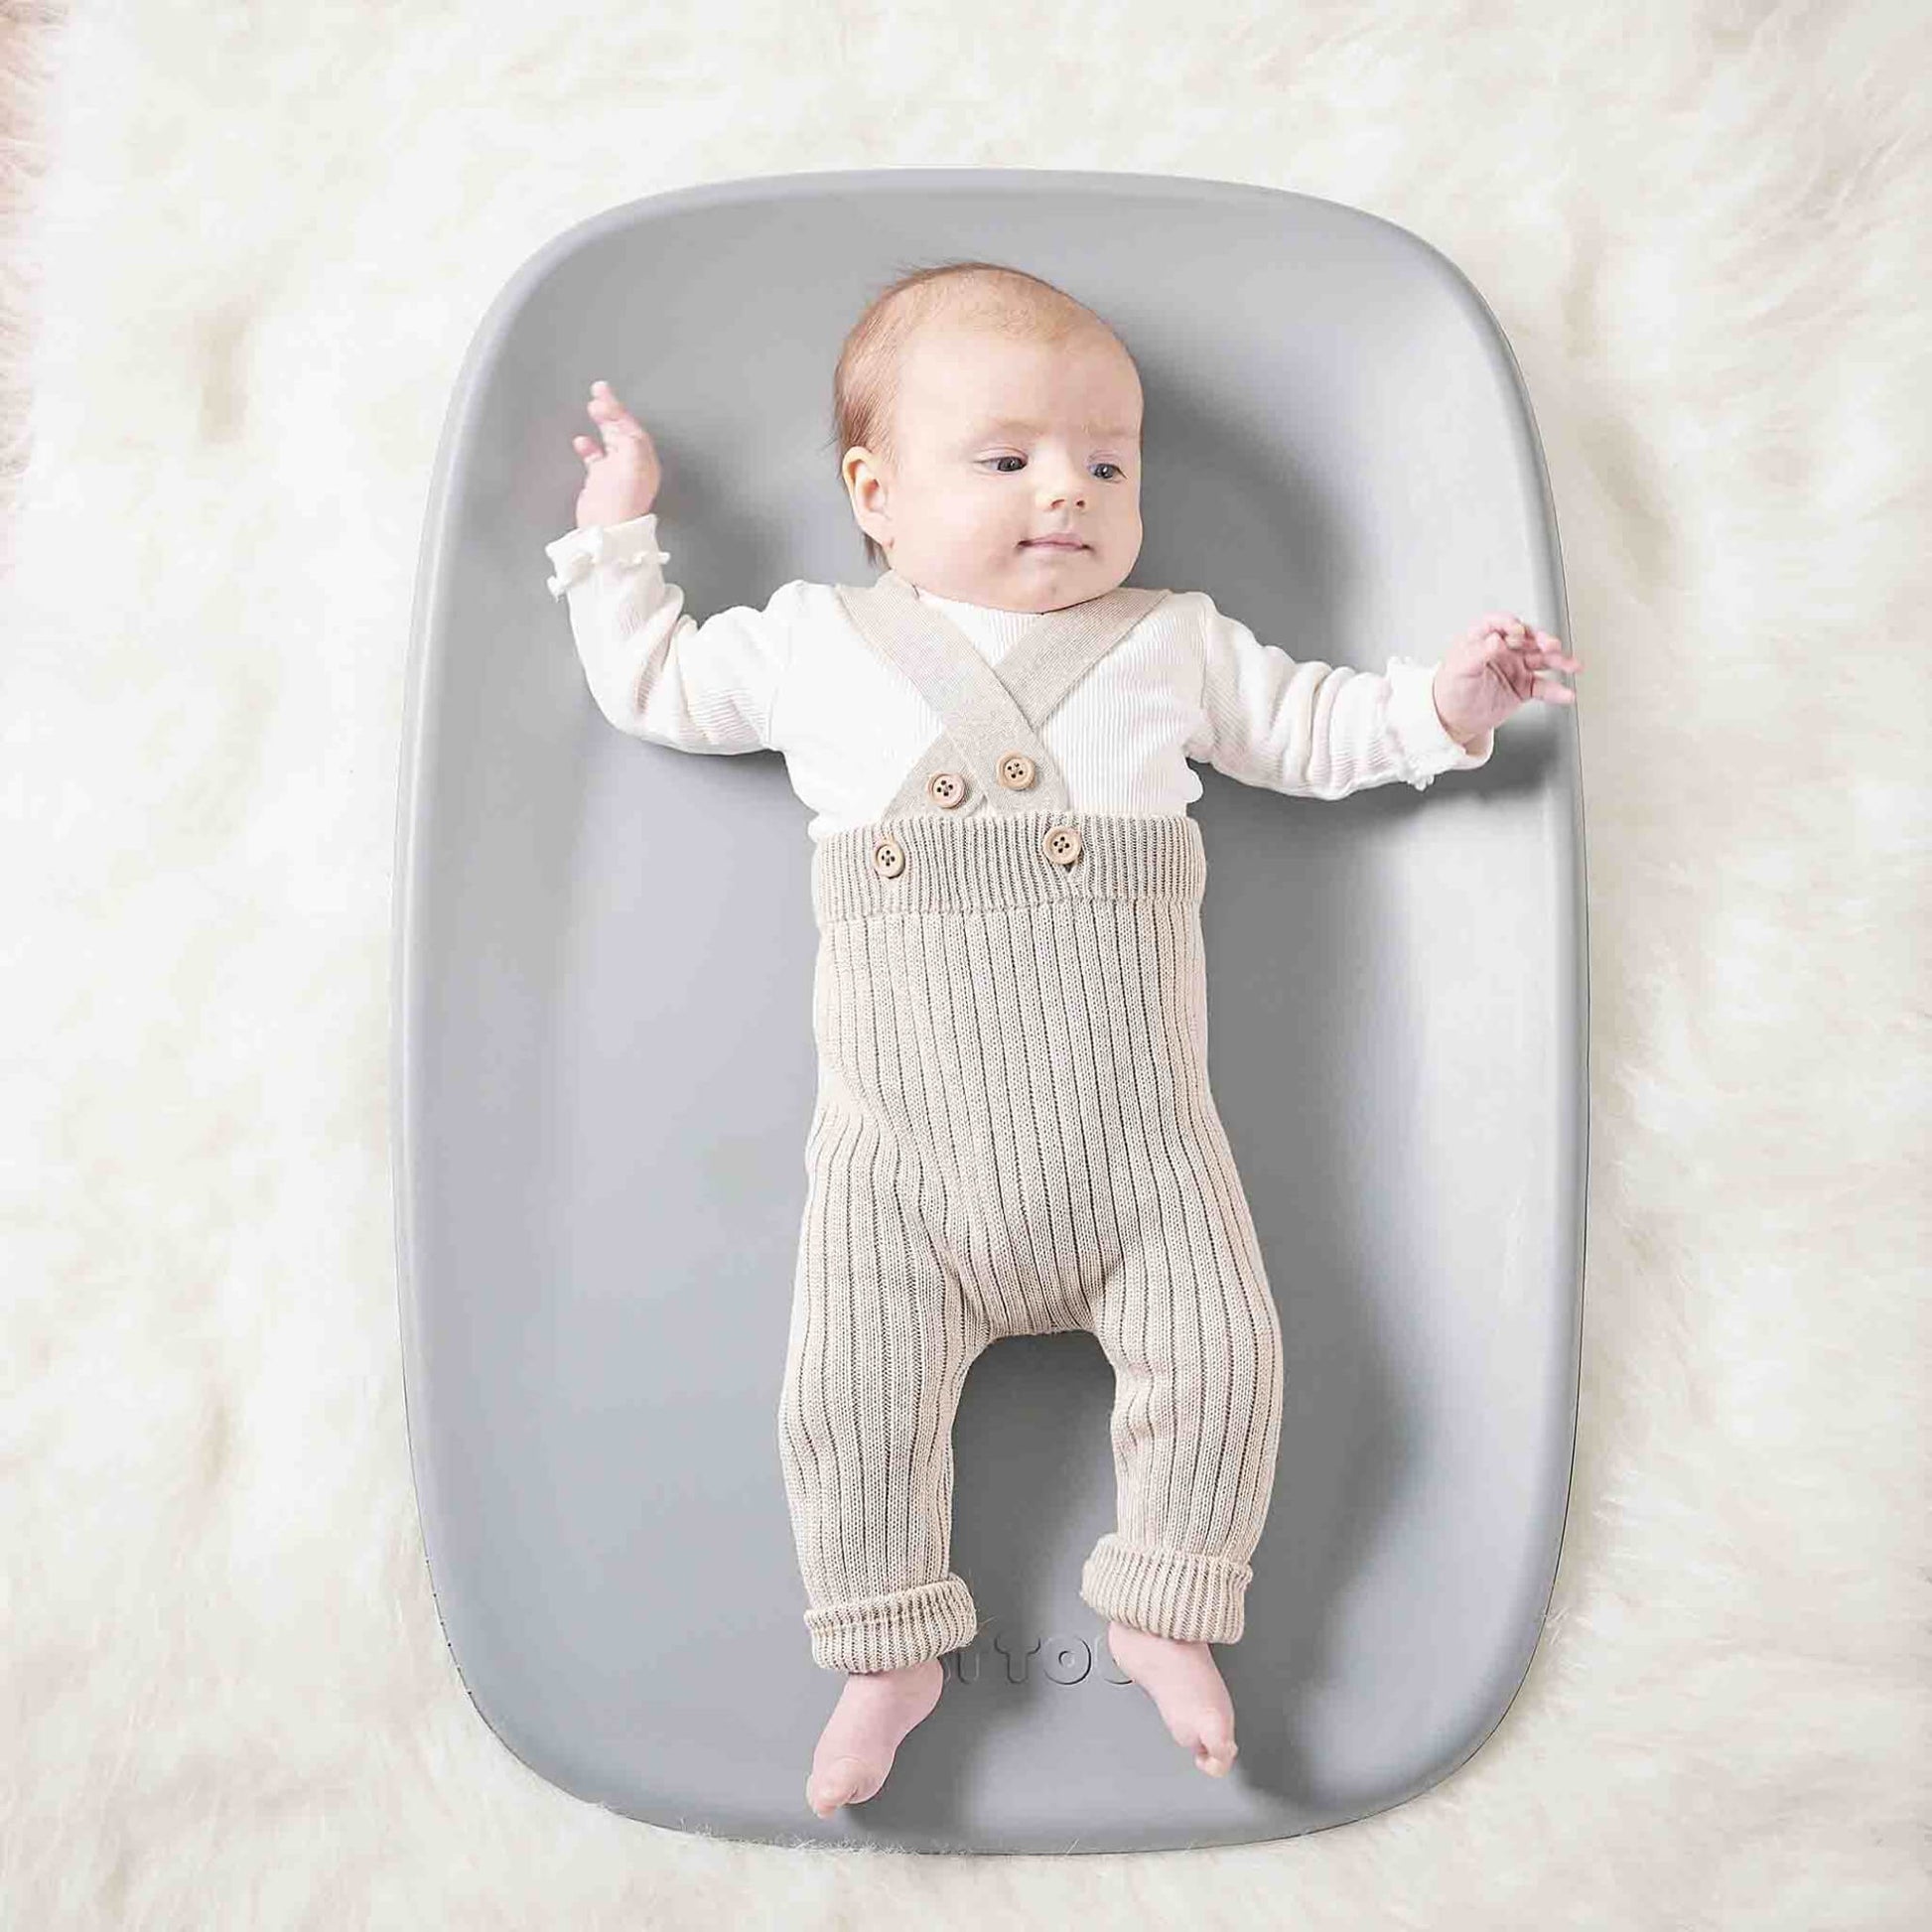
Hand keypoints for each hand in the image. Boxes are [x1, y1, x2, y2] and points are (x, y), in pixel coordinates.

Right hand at [571, 379, 662, 528]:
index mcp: (644, 460)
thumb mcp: (632, 463)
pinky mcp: (601, 481)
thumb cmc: (621, 502)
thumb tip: (620, 426)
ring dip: (601, 422)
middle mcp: (633, 465)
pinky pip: (595, 456)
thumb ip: (629, 441)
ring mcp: (616, 473)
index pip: (632, 427)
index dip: (618, 410)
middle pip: (622, 429)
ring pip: (609, 438)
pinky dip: (589, 446)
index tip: (605, 394)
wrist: (605, 528)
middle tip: (598, 392)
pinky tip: (581, 440)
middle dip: (610, 410)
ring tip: (592, 406)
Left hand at [1432, 611, 1581, 746]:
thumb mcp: (1459, 669)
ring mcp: (1515, 667)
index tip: (1518, 631)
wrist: (1453, 720)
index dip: (1511, 625)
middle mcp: (1503, 650)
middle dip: (1541, 640)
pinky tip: (1566, 693)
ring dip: (1558, 661)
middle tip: (1551, 645)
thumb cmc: (1449, 691)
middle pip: (1527, 639)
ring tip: (1572, 665)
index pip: (1500, 624)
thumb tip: (1496, 639)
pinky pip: (1543, 686)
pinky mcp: (1523, 687)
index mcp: (1483, 640)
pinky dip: (1556, 690)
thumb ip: (1478, 652)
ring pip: (1541, 659)